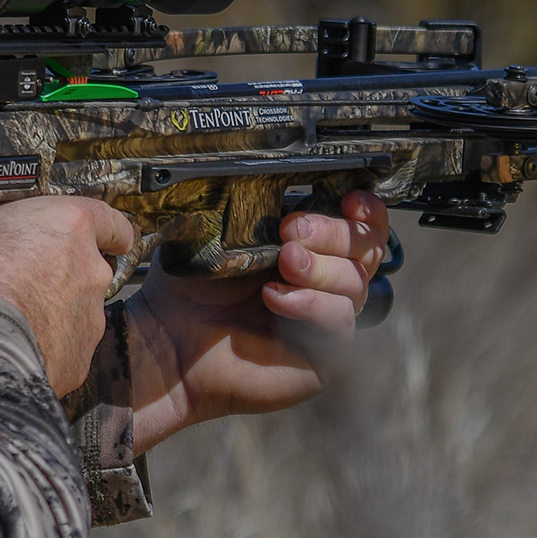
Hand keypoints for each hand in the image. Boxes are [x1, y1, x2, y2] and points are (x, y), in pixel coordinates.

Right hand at [0, 197, 133, 396]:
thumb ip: (5, 228)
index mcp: (71, 225)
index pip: (112, 222)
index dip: (109, 232)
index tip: (110, 238)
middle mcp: (91, 268)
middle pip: (90, 269)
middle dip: (65, 276)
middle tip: (28, 282)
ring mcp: (91, 313)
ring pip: (79, 309)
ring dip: (56, 311)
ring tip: (16, 317)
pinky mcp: (82, 352)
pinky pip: (68, 344)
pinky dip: (50, 344)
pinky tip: (20, 342)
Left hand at [126, 191, 389, 452]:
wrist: (169, 339)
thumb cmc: (194, 287)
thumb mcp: (231, 232)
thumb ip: (268, 208)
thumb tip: (299, 183)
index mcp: (311, 246)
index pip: (363, 226)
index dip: (366, 211)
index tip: (350, 199)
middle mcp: (325, 281)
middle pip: (367, 250)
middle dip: (334, 233)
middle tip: (291, 230)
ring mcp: (326, 318)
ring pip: (357, 283)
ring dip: (320, 267)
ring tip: (282, 263)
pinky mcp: (323, 355)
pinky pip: (340, 321)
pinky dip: (310, 303)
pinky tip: (274, 299)